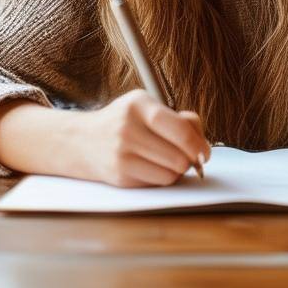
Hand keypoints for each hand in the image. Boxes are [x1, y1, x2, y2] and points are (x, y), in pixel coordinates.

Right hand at [71, 89, 209, 186]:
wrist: (82, 140)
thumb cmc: (125, 121)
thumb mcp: (147, 106)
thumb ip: (179, 118)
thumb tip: (201, 143)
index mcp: (139, 104)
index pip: (180, 130)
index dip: (199, 145)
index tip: (204, 152)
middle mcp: (128, 128)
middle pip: (179, 156)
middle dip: (189, 160)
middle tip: (187, 157)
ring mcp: (122, 153)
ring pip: (171, 174)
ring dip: (176, 171)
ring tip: (167, 159)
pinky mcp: (120, 176)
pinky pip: (157, 184)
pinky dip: (162, 178)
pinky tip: (152, 167)